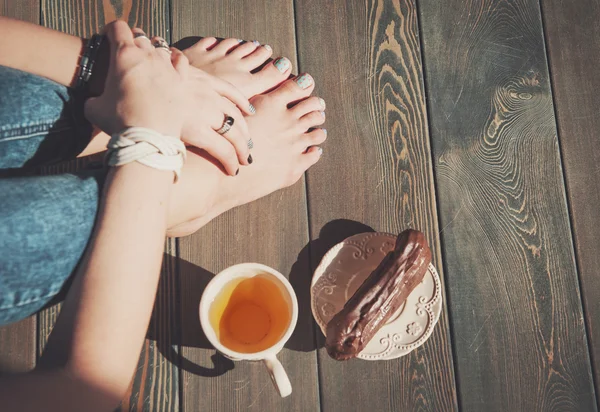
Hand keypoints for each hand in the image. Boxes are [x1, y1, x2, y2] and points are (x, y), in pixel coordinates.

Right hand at [84, 21, 188, 137]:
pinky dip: (174, 57)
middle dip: (131, 42)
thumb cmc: (119, 122)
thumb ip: (93, 96)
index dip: (111, 31)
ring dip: (152, 50)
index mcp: (123, 55)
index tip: (108, 40)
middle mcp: (147, 55)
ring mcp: (166, 66)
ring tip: (147, 61)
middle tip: (127, 56)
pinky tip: (170, 62)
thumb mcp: (93, 108)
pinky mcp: (181, 80)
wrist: (149, 138)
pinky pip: (180, 59)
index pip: (117, 27)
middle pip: (139, 35)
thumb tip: (94, 100)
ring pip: (160, 45)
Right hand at [132, 29, 253, 175]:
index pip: (230, 91)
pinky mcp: (199, 129)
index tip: (248, 113)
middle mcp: (207, 93)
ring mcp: (205, 110)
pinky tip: (234, 169)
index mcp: (199, 78)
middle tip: (248, 144)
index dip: (241, 104)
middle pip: (236, 114)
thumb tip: (158, 73)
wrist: (129, 83)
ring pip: (235, 132)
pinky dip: (230, 160)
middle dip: (244, 130)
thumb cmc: (134, 79)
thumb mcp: (155, 70)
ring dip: (241, 147)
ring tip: (244, 160)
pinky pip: (223, 148)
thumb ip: (163, 74)